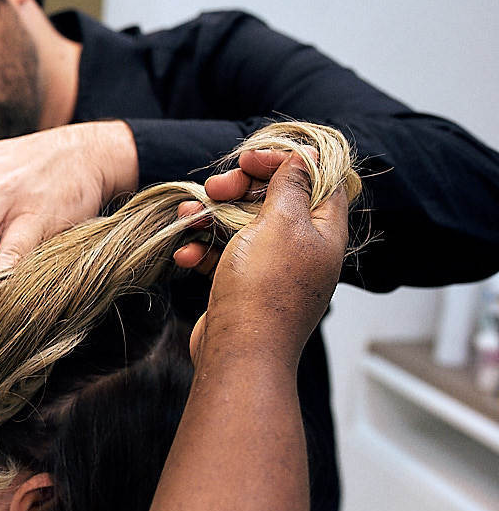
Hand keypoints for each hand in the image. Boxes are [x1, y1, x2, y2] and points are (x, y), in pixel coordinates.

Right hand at [189, 151, 347, 365]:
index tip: (249, 158)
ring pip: (242, 226)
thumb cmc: (265, 288)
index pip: (316, 179)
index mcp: (324, 231)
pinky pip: (224, 255)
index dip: (285, 162)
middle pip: (274, 200)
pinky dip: (204, 249)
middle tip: (216, 188)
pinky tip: (187, 254)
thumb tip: (304, 160)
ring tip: (188, 216)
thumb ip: (291, 186)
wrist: (240, 352)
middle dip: (239, 189)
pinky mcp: (243, 286)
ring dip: (212, 216)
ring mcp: (271, 269)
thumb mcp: (282, 223)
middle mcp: (302, 249)